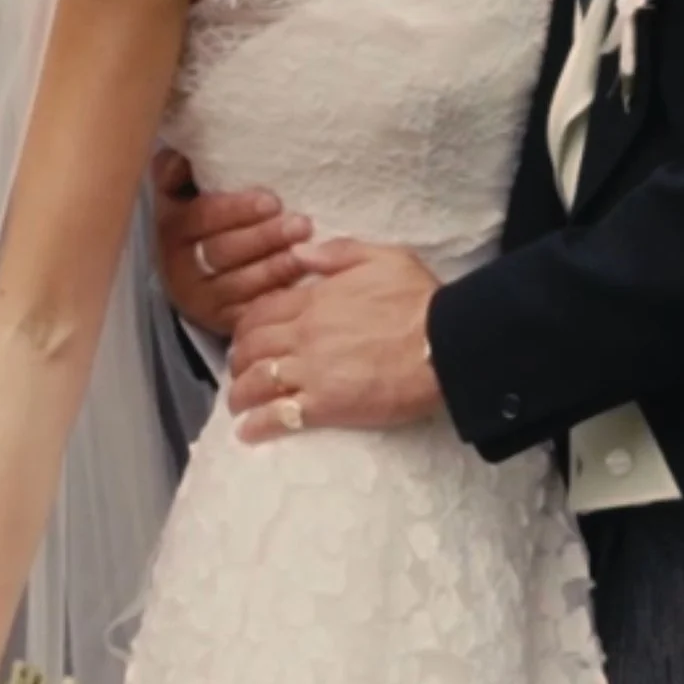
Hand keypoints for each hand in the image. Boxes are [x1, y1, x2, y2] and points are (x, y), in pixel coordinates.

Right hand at [153, 147, 312, 326]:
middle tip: (301, 224)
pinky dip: (277, 298)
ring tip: (305, 252)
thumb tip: (179, 159)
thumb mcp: (182, 193)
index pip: (201, 218)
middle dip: (264, 238)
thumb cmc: (203, 219)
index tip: (272, 201)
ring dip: (275, 268)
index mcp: (172, 228)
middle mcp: (180, 266)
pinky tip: (302, 284)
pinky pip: (251, 313)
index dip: (236, 210)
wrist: (193, 273)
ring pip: (239, 285)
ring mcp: (202, 299)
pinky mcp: (224, 321)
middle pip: (223, 252)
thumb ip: (177, 171)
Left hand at [227, 243, 443, 438]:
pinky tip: (248, 433)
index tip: (246, 337)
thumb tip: (300, 251)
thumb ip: (337, 253)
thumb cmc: (419, 299)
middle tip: (240, 370)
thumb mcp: (381, 257)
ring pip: (256, 382)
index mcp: (314, 300)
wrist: (445, 343)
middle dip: (238, 360)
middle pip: (251, 348)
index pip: (261, 312)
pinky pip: (278, 416)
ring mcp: (311, 372)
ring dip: (240, 394)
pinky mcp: (326, 406)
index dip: (246, 326)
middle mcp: (304, 335)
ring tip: (238, 404)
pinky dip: (257, 425)